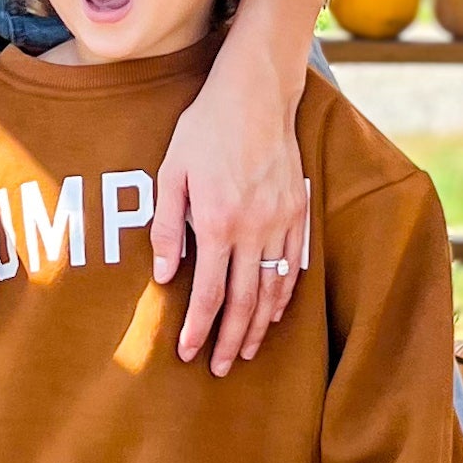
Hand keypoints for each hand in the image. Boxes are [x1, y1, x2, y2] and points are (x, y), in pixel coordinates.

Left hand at [155, 27, 309, 375]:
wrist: (255, 94)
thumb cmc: (205, 129)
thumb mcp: (171, 173)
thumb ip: (167, 227)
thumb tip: (164, 275)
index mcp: (218, 222)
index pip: (210, 292)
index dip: (199, 328)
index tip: (188, 352)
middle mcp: (254, 229)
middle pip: (245, 301)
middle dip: (232, 340)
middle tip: (221, 369)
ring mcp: (281, 221)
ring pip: (274, 289)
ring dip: (260, 325)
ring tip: (248, 350)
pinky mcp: (298, 211)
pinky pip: (295, 264)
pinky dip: (284, 294)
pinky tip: (274, 311)